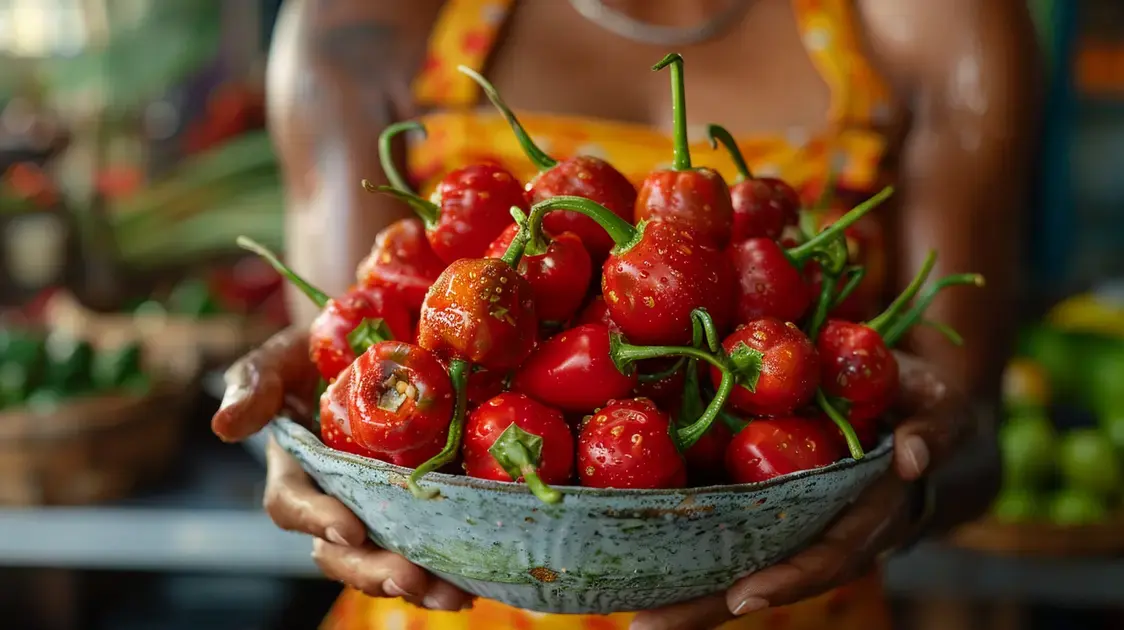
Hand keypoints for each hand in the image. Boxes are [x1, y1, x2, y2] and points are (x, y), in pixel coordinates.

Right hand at [211, 327, 473, 610]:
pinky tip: (474, 580)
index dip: (316, 520)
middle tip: (410, 578)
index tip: (351, 527)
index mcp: (296, 467)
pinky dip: (447, 566)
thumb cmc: (320, 347)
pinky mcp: (416, 504)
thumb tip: (223, 426)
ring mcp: (376, 506)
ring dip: (415, 583)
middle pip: (340, 551)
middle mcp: (333, 497)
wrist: (378, 332)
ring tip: (451, 596)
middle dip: (372, 570)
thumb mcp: (283, 355)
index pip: (292, 504)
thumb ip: (254, 382)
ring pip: (383, 559)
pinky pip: (425, 544)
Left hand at [629, 353, 977, 629]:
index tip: (744, 599)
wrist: (912, 414)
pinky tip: (636, 568)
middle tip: (650, 626)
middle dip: (709, 608)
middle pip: (766, 580)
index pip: (827, 556)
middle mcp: (827, 534)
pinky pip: (725, 540)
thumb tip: (911, 457)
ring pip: (738, 570)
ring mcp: (796, 528)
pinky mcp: (768, 510)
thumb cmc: (921, 407)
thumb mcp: (933, 409)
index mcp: (868, 517)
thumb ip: (930, 431)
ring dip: (689, 599)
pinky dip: (687, 562)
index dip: (788, 578)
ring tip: (637, 619)